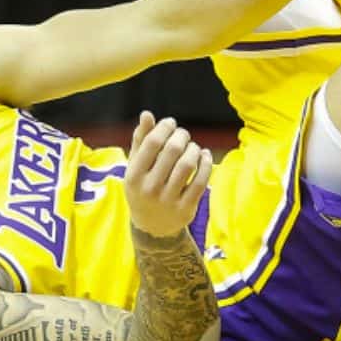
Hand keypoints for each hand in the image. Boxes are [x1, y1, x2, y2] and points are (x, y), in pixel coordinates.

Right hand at [124, 112, 212, 237]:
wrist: (153, 227)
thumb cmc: (144, 187)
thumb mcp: (136, 166)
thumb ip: (140, 140)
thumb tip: (146, 114)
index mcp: (134, 176)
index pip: (152, 142)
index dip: (165, 127)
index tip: (171, 124)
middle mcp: (149, 189)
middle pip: (172, 150)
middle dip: (181, 136)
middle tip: (183, 135)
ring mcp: (168, 200)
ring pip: (188, 164)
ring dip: (194, 149)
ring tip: (193, 147)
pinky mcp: (186, 208)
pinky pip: (201, 181)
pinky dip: (206, 163)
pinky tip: (205, 155)